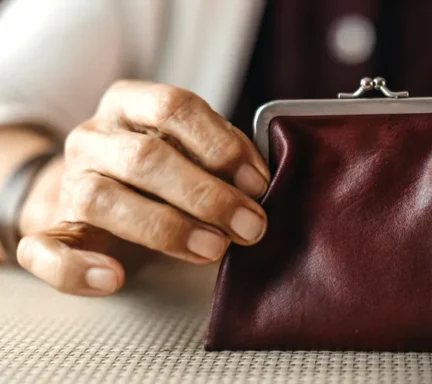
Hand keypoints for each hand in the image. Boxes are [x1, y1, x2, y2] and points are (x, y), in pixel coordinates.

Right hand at [16, 80, 269, 295]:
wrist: (96, 194)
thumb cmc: (162, 170)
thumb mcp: (192, 148)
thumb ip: (222, 156)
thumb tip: (260, 185)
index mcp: (130, 104)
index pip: (174, 107)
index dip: (221, 146)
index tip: (259, 183)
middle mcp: (94, 137)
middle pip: (145, 157)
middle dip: (207, 195)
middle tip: (251, 226)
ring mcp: (68, 182)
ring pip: (102, 199)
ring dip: (165, 228)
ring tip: (214, 249)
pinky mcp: (51, 229)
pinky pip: (45, 251)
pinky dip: (76, 270)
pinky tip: (114, 279)